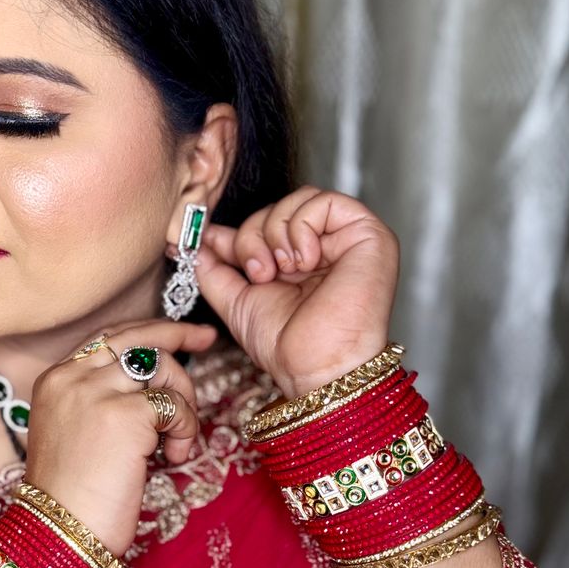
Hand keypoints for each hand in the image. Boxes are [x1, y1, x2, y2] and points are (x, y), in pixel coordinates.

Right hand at [24, 319, 218, 556]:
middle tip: (205, 338)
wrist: (61, 535)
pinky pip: (174, 405)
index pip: (108, 339)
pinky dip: (185, 429)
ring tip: (176, 441)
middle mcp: (71, 379)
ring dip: (182, 401)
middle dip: (176, 334)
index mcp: (54, 381)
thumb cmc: (72, 499)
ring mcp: (96, 394)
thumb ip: (100, 403)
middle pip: (136, 338)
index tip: (178, 335)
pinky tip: (172, 457)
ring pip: (160, 366)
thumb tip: (151, 388)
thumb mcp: (75, 436)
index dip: (146, 333)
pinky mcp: (125, 417)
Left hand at [177, 185, 399, 398]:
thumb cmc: (287, 346)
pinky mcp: (370, 234)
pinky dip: (301, 227)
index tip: (200, 240)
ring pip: (299, 199)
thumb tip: (198, 240)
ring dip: (276, 232)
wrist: (317, 368)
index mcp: (298, 263)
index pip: (263, 225)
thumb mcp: (237, 301)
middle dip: (253, 236)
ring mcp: (348, 239)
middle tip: (259, 274)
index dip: (235, 231)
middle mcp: (325, 248)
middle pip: (277, 208)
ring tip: (283, 271)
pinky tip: (304, 262)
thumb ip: (215, 270)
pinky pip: (324, 201)